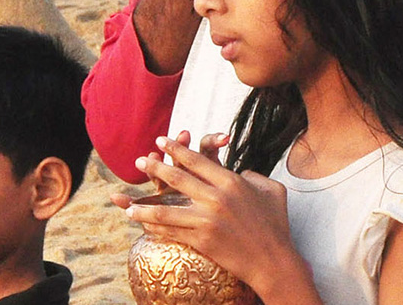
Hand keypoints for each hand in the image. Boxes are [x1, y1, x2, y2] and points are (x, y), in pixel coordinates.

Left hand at [119, 134, 296, 293]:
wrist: (273, 261)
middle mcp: (216, 198)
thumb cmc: (275, 224)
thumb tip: (239, 173)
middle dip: (155, 167)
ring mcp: (207, 220)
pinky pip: (171, 231)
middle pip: (178, 178)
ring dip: (145, 203)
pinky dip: (154, 226)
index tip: (161, 141)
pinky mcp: (201, 240)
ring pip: (167, 208)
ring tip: (127, 201)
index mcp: (231, 181)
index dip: (176, 149)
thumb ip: (252, 176)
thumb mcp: (271, 189)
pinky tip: (143, 223)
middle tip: (140, 160)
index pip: (197, 160)